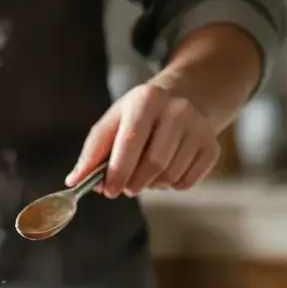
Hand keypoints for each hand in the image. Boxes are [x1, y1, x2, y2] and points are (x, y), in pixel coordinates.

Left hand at [66, 83, 219, 196]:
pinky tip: (165, 170)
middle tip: (125, 187)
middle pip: (154, 163)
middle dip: (134, 182)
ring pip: (170, 175)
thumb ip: (93, 151)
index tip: (109, 190)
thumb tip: (74, 180)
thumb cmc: (140, 115)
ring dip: (151, 184)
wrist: (184, 96)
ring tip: (144, 173)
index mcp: (146, 100)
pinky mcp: (212, 146)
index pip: (131, 141)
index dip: (118, 170)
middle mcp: (177, 110)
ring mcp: (199, 128)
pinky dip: (170, 185)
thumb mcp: (114, 121)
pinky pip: (187, 181)